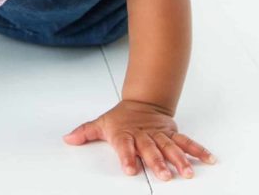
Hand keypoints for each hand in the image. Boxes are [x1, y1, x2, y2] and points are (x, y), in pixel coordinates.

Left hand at [62, 100, 216, 180]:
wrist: (141, 102)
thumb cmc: (120, 118)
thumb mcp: (101, 123)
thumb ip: (85, 133)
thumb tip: (67, 138)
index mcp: (125, 135)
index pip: (125, 147)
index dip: (127, 157)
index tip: (130, 169)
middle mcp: (144, 136)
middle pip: (150, 150)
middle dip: (157, 162)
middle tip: (164, 175)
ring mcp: (159, 136)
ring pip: (170, 148)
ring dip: (179, 160)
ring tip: (187, 173)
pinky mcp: (172, 134)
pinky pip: (186, 142)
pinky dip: (197, 150)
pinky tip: (209, 159)